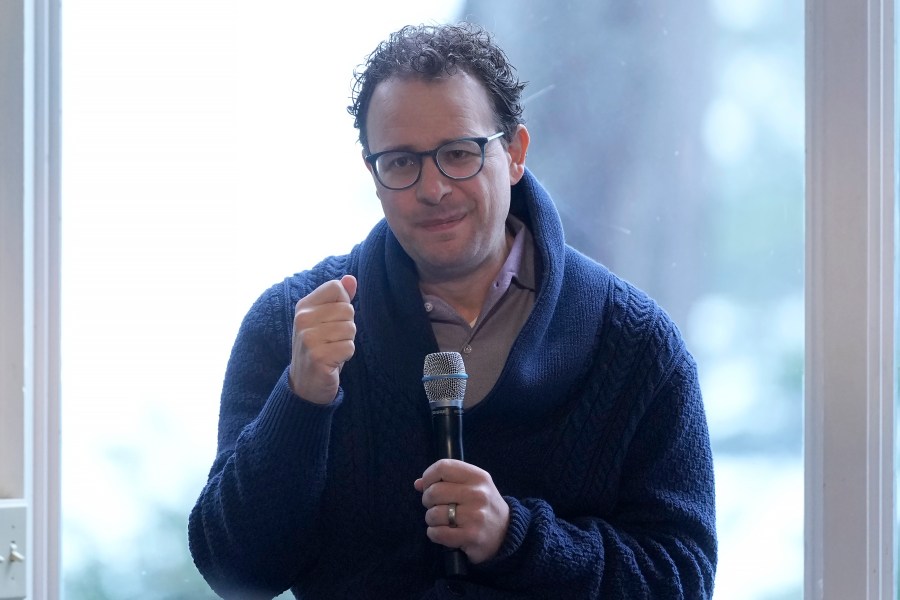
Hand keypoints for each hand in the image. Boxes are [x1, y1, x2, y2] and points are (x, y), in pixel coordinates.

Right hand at [288, 275, 356, 404]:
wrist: (305, 384)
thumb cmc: (320, 348)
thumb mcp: (325, 320)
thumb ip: (338, 298)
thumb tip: (351, 278)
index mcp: (303, 306)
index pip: (336, 288)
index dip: (343, 304)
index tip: (332, 320)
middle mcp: (302, 319)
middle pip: (347, 309)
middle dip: (347, 327)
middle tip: (332, 340)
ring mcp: (308, 338)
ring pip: (350, 328)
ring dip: (346, 342)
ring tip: (331, 350)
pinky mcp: (318, 356)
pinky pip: (349, 347)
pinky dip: (346, 356)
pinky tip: (333, 361)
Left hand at [414, 459, 509, 563]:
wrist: (507, 532)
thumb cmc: (484, 505)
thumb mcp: (472, 486)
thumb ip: (446, 481)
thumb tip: (418, 484)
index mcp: (477, 477)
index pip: (443, 467)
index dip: (429, 476)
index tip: (428, 485)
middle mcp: (477, 494)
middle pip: (434, 491)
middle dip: (428, 500)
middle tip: (435, 505)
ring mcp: (475, 516)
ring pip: (433, 514)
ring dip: (431, 519)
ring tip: (441, 520)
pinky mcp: (471, 536)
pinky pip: (438, 533)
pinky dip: (434, 533)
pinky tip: (441, 532)